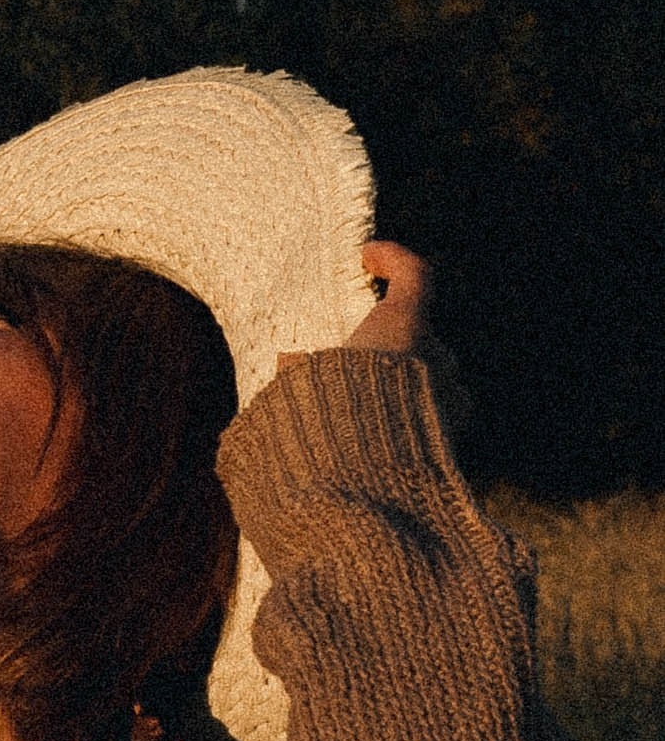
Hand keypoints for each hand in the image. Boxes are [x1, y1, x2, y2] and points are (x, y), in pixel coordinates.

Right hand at [278, 242, 468, 427]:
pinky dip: (415, 418)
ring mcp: (451, 400)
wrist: (366, 482)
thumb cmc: (333, 419)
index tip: (368, 257)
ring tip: (373, 402)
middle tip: (364, 356)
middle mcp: (434, 358)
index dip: (392, 258)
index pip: (414, 274)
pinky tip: (387, 435)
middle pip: (425, 335)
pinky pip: (439, 419)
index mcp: (402, 329)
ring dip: (409, 382)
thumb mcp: (302, 385)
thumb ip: (299, 369)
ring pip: (437, 378)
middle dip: (398, 343)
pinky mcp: (453, 440)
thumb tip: (287, 364)